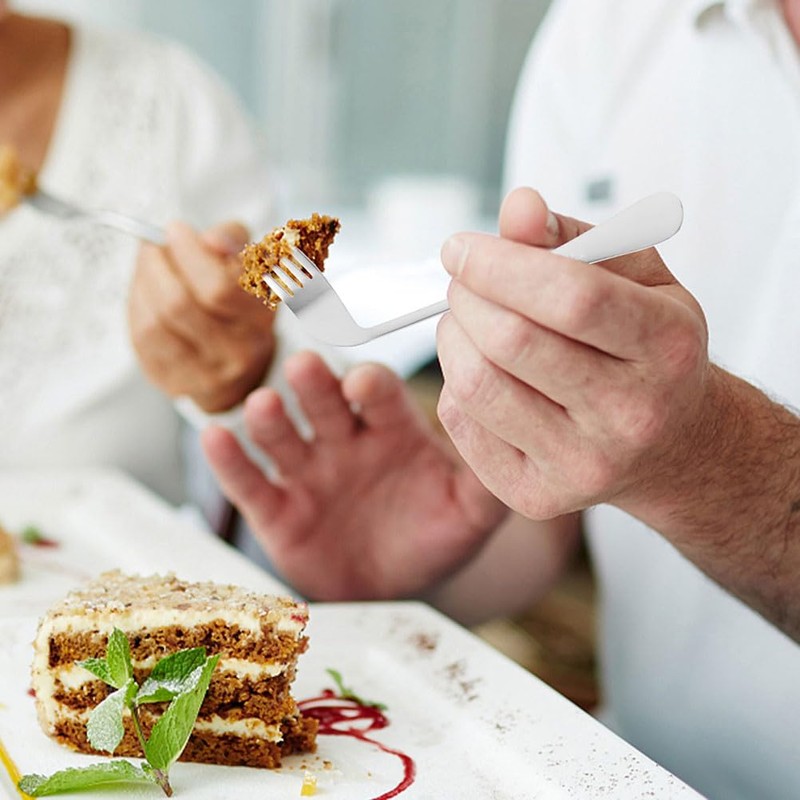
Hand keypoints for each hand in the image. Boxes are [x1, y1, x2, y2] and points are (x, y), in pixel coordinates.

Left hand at [129, 221, 275, 411]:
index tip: (176, 230)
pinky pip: (141, 341)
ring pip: (154, 323)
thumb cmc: (240, 305)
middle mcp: (240, 352)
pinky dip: (136, 309)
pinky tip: (145, 296)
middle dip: (156, 266)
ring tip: (148, 268)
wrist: (240, 365)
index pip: (220, 288)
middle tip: (152, 248)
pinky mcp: (176, 385)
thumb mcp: (250, 266)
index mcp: (262, 318)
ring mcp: (207, 374)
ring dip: (142, 286)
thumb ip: (234, 241)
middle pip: (179, 305)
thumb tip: (212, 239)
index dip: (190, 254)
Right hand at [201, 351, 507, 599]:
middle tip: (305, 369)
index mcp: (392, 429)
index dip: (370, 387)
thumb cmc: (435, 533)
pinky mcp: (277, 510)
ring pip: (283, 436)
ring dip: (270, 419)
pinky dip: (230, 462)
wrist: (396, 583)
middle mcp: (346, 440)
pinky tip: (215, 438)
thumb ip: (488, 480)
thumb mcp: (470, 510)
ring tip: (262, 406)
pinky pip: (250, 484)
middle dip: (315, 385)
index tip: (365, 386)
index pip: (379, 394)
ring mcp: (308, 472)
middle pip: (324, 401)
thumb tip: (512, 441)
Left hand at [436, 187, 712, 520]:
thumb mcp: (638, 279)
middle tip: (463, 282)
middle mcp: (630, 414)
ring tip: (469, 321)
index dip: (500, 264)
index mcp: (667, 347)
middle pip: (512, 343)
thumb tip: (518, 205)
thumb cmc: (650, 350)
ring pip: (476, 387)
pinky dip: (455, 384)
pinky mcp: (539, 495)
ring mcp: (583, 464)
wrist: (670, 444)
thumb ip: (575, 238)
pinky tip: (482, 370)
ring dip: (453, 337)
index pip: (571, 298)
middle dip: (467, 297)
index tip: (460, 248)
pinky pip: (463, 426)